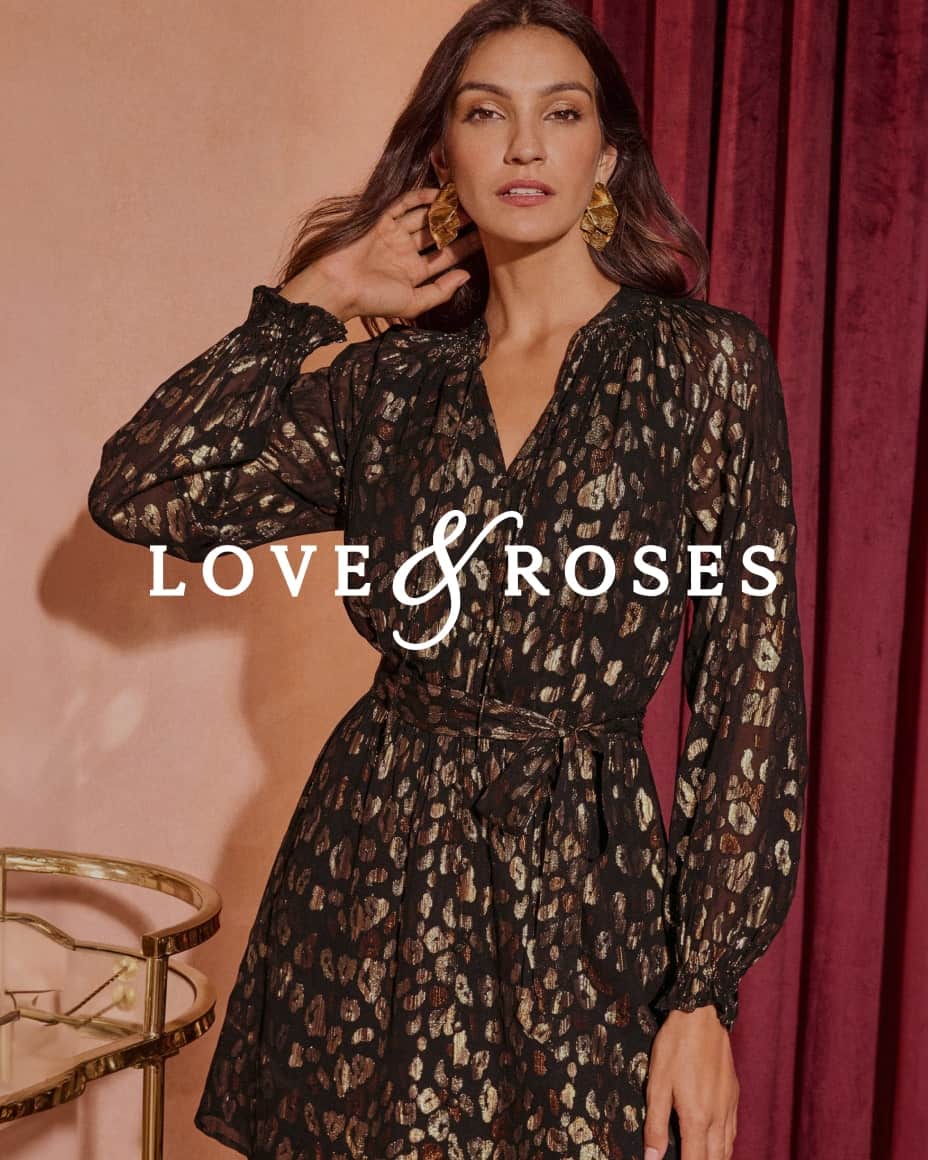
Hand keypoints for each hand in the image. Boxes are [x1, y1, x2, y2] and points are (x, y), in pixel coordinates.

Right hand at [279, 186, 482, 322]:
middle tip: (479, 211)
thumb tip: (466, 276)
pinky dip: (418, 198)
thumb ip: (441, 291)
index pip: (445, 256)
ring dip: (441, 208)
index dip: (466, 246)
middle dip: (457, 224)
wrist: (338, 287)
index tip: (487, 236)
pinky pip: (402, 205)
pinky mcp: (380, 221)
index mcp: (413, 273)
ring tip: (464, 198)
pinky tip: (437, 194)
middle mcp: (405, 252)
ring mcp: (392, 236)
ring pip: (422, 217)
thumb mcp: (414, 302)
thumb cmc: (373, 301)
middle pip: (437, 234)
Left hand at [643, 1006, 738, 1159]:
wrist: (702, 1017)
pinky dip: (726, 1146)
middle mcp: (718, 1118)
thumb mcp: (657, 1084)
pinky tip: (718, 1144)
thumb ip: (655, 1124)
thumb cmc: (675, 1047)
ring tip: (702, 1159)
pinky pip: (734, 1131)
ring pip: (728, 1149)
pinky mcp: (735, 1096)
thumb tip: (651, 1158)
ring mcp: (730, 1107)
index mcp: (697, 1118)